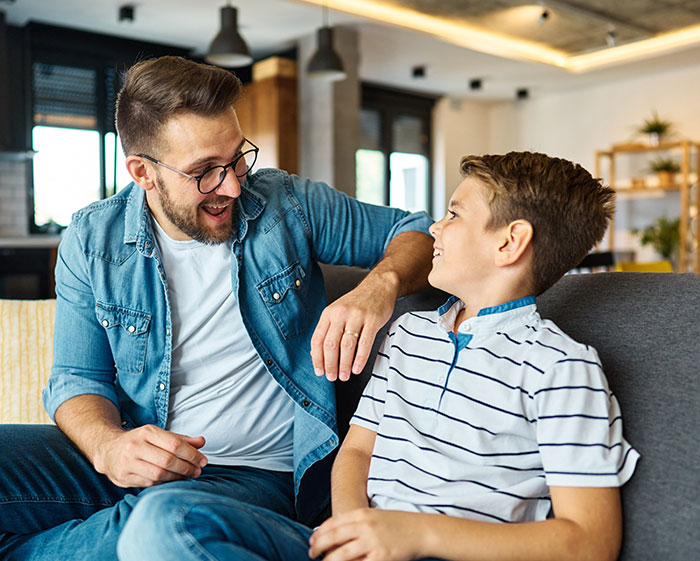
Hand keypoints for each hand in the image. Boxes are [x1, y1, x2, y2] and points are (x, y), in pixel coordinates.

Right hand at [93, 424, 207, 487]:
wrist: (108, 449)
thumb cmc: (140, 441)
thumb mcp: (159, 435)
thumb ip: (180, 439)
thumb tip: (202, 442)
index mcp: (147, 432)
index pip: (174, 444)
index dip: (192, 454)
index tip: (203, 461)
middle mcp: (135, 446)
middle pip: (168, 460)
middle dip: (187, 467)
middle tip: (197, 471)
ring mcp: (127, 462)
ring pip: (159, 474)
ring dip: (177, 477)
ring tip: (188, 476)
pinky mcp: (123, 477)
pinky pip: (149, 483)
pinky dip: (164, 483)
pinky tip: (172, 480)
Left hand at [308, 508, 422, 560]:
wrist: (422, 530)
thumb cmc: (398, 525)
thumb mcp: (375, 517)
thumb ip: (357, 524)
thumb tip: (337, 534)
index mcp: (362, 514)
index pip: (333, 523)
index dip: (319, 533)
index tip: (312, 541)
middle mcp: (365, 526)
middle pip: (333, 537)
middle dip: (318, 547)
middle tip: (311, 554)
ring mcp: (372, 541)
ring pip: (341, 554)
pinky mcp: (380, 557)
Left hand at [310, 274, 397, 381]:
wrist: (379, 286)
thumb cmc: (358, 302)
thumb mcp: (338, 311)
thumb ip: (329, 329)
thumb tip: (319, 354)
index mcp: (329, 313)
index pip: (317, 339)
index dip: (317, 358)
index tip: (319, 371)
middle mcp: (340, 313)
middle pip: (330, 344)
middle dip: (330, 365)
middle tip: (332, 377)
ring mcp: (357, 316)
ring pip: (346, 345)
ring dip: (344, 364)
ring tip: (344, 376)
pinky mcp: (372, 320)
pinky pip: (365, 343)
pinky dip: (360, 359)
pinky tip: (357, 368)